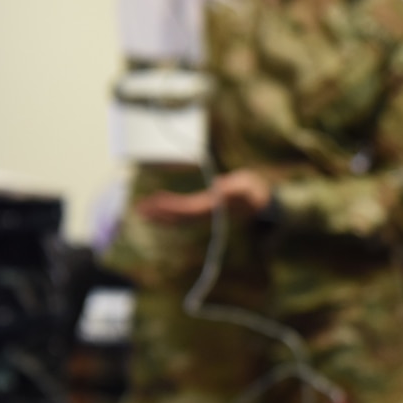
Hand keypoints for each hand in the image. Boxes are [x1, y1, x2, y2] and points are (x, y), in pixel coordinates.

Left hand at [137, 170, 272, 221]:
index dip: (168, 207)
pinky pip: (183, 211)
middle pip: (177, 216)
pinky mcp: (205, 208)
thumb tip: (220, 188)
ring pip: (178, 216)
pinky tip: (159, 203)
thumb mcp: (246, 186)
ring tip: (142, 209)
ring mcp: (205, 212)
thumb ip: (235, 188)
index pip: (185, 209)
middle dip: (158, 212)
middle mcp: (205, 213)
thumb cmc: (255, 192)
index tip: (153, 203)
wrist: (264, 202)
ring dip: (160, 213)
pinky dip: (169, 209)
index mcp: (212, 207)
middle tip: (138, 209)